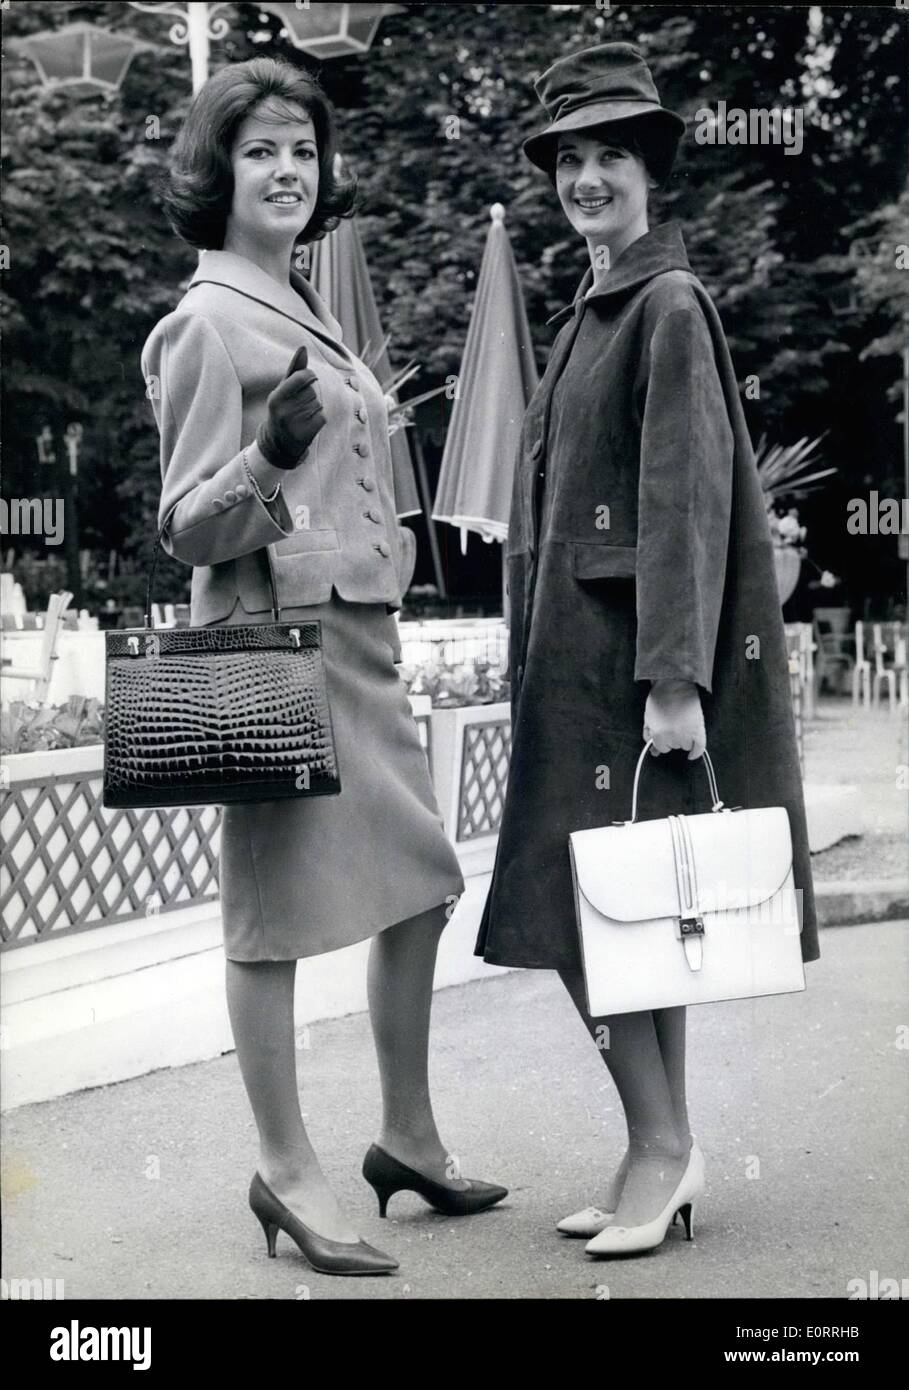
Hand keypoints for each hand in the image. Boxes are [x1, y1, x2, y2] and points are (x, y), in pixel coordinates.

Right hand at [256, 344, 326, 469]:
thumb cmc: (282, 408)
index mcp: (276, 398)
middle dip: (309, 396)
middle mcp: (283, 412)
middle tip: (298, 406)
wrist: (278, 443)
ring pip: (317, 405)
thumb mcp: (283, 389)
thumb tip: (303, 348)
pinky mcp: (305, 435)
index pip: (302, 377)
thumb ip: (294, 369)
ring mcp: (294, 425)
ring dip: (313, 408)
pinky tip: (307, 425)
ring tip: (301, 416)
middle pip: (312, 392)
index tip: (310, 377)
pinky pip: (322, 417)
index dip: (310, 375)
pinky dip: (318, 419)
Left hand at [644, 679, 705, 759]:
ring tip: (682, 724)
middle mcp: (673, 738)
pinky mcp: (699, 729)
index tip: (664, 732)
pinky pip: (700, 747)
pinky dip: (696, 752)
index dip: (662, 740)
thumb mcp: (648, 718)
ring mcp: (687, 734)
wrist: (675, 685)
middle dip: (672, 737)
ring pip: (685, 745)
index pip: (662, 747)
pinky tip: (692, 755)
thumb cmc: (659, 700)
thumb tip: (653, 750)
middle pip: (674, 746)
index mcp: (659, 735)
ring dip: (683, 739)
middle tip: (673, 723)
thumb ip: (649, 735)